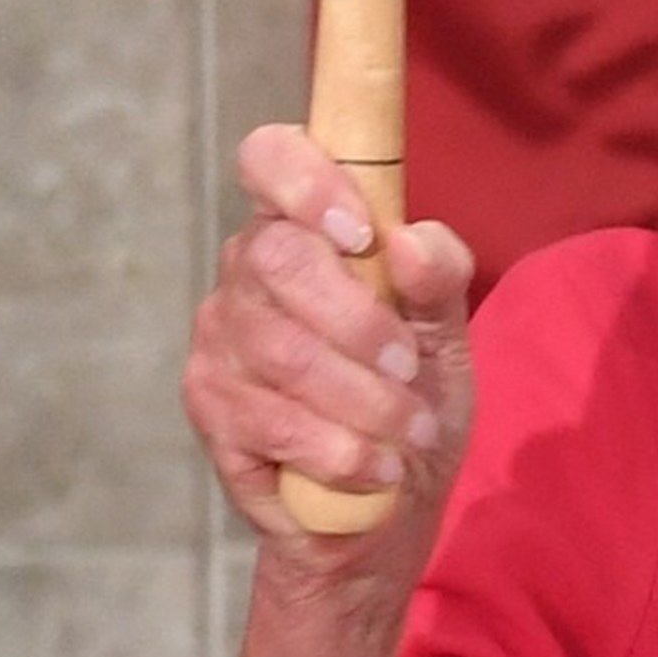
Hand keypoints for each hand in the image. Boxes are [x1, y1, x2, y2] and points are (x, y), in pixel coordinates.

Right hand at [181, 124, 476, 564]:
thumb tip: (408, 241)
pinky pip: (271, 420)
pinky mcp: (210, 405)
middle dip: (361, 323)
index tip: (361, 233)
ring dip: (365, 400)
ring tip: (410, 431)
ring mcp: (219, 338)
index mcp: (304, 227)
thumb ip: (440, 276)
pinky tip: (376, 467)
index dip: (307, 180)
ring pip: (282, 350)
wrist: (391, 499)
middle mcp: (247, 270)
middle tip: (411, 368)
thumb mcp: (447, 332)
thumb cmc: (413, 395)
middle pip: (278, 258)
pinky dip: (340, 449)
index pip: (269, 157)